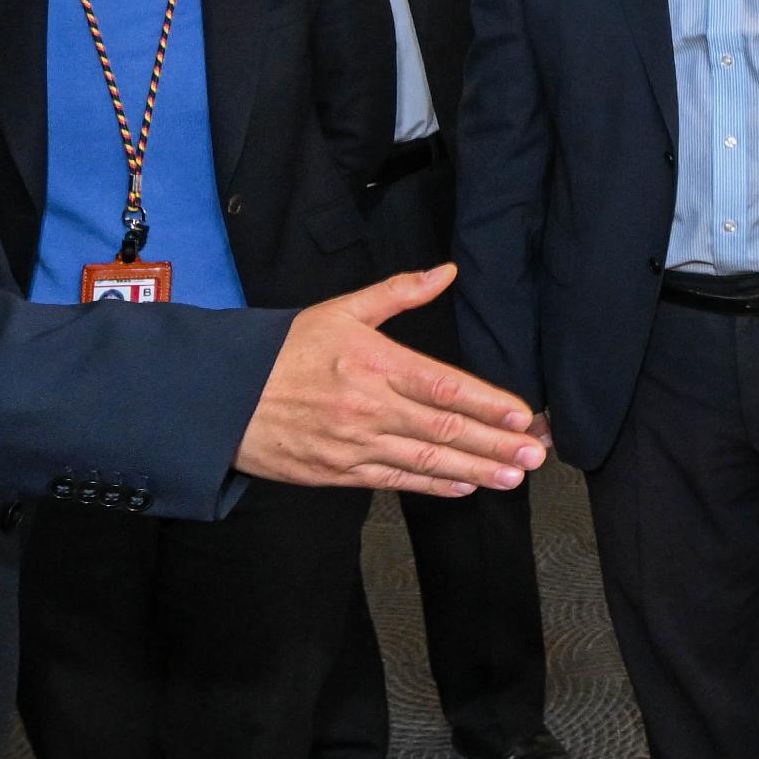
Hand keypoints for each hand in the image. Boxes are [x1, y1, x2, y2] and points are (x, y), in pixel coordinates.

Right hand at [237, 266, 549, 497]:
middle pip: (445, 429)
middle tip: (535, 454)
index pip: (444, 387)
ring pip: (427, 461)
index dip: (488, 403)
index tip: (523, 414)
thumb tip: (446, 272)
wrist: (223, 399)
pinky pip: (397, 481)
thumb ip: (398, 293)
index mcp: (374, 363)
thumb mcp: (340, 310)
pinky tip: (465, 487)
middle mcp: (369, 407)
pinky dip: (434, 486)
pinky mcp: (339, 473)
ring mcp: (354, 445)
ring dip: (476, 470)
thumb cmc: (284, 350)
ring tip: (513, 475)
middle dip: (496, 443)